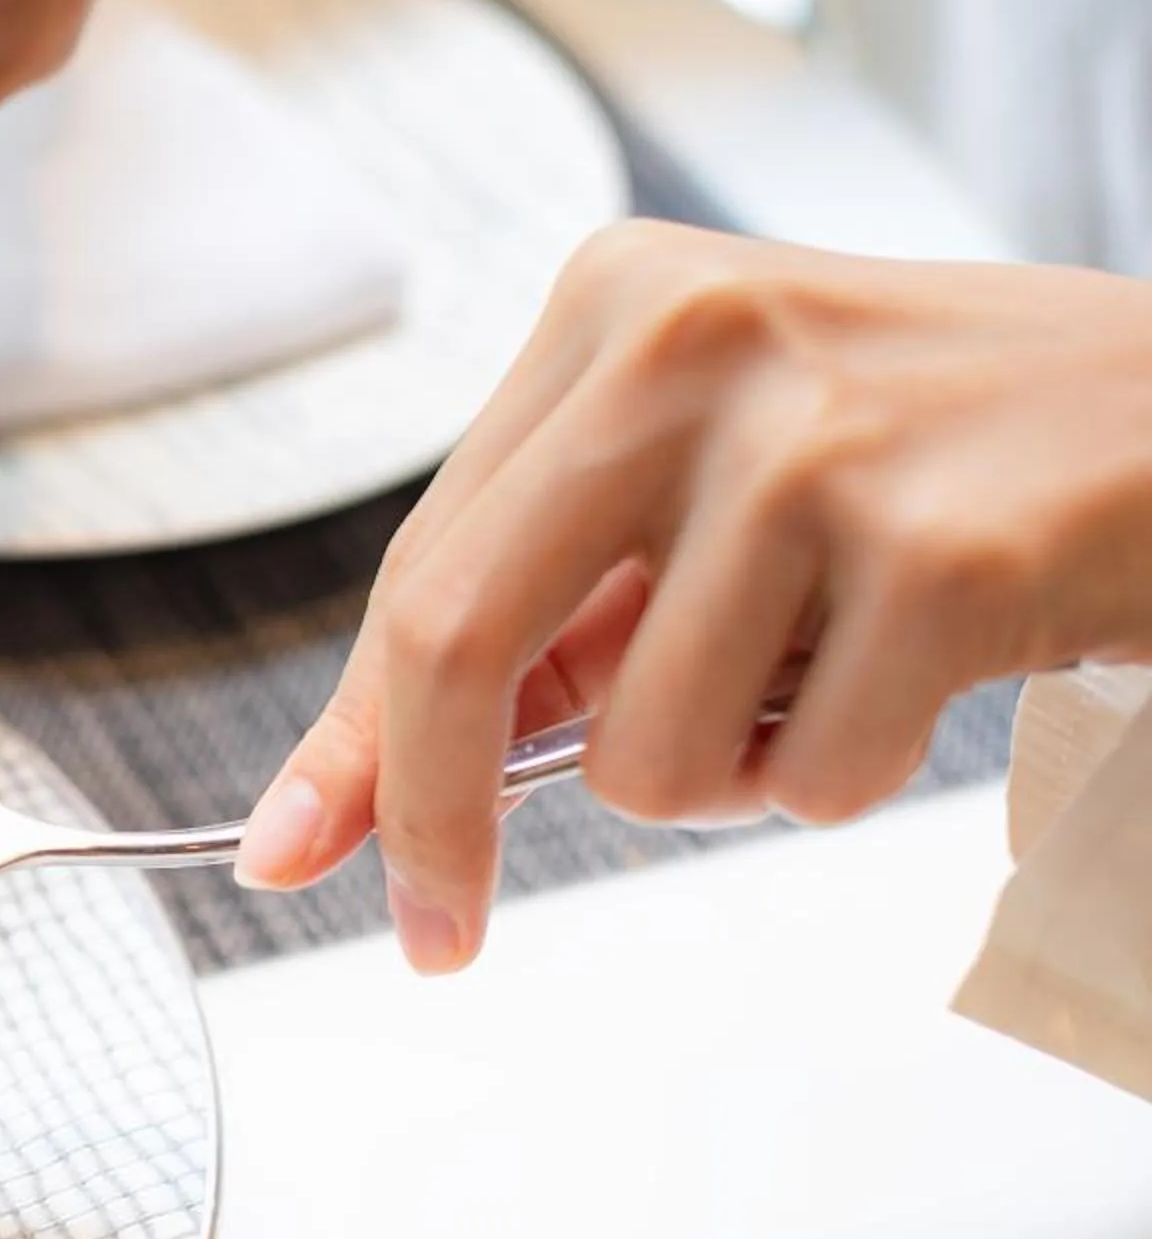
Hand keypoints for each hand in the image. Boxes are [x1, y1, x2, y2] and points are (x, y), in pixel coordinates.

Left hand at [234, 221, 1151, 971]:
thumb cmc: (943, 457)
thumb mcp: (717, 481)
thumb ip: (558, 608)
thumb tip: (364, 790)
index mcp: (614, 308)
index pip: (424, 565)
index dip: (351, 738)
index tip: (294, 852)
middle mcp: (690, 345)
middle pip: (457, 641)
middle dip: (433, 822)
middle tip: (442, 929)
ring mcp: (812, 443)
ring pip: (640, 752)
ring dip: (725, 775)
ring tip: (827, 672)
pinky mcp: (937, 552)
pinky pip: (809, 783)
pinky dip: (850, 775)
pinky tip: (928, 670)